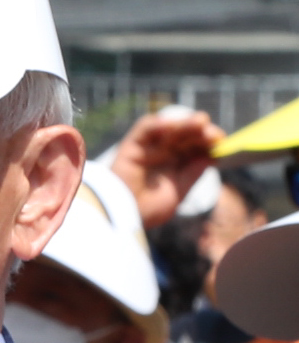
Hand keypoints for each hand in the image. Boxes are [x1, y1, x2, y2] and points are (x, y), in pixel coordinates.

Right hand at [110, 109, 226, 229]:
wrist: (121, 219)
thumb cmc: (147, 211)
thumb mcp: (179, 192)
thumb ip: (194, 172)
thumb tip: (212, 155)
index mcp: (175, 165)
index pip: (195, 146)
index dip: (209, 142)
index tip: (221, 142)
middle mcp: (163, 154)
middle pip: (185, 135)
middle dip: (201, 132)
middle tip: (213, 134)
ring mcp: (148, 148)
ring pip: (169, 129)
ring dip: (185, 123)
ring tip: (199, 123)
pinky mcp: (132, 146)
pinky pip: (145, 128)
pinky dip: (158, 123)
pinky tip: (171, 125)